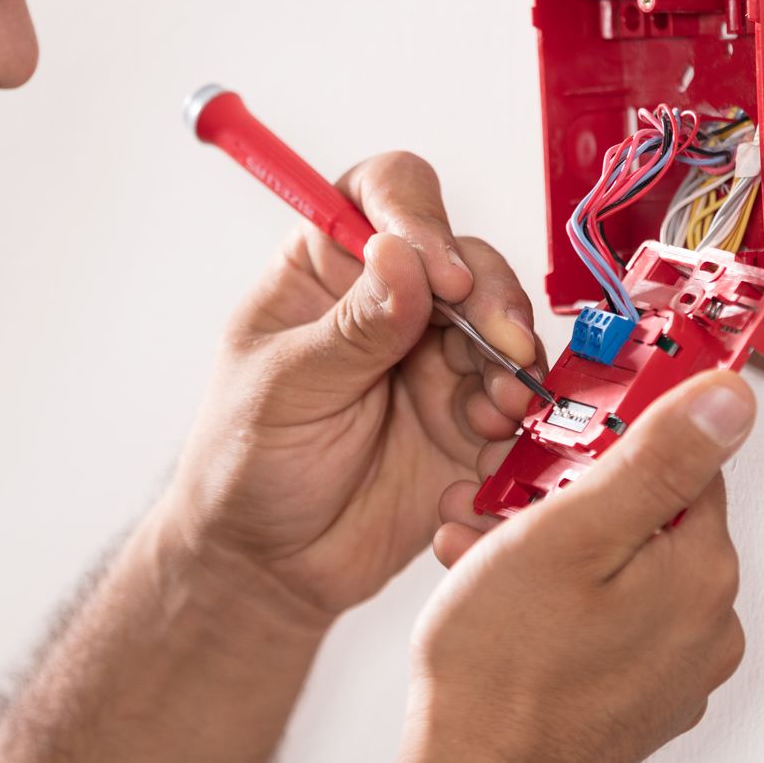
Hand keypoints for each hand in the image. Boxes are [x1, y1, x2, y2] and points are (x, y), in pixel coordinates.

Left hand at [160, 151, 548, 619]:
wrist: (269, 567)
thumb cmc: (245, 465)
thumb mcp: (284, 389)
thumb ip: (351, 329)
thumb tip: (402, 255)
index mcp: (327, 267)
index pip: (386, 195)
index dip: (421, 218)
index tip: (440, 274)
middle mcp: (391, 300)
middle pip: (466, 258)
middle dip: (491, 298)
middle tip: (499, 346)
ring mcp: (435, 358)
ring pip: (504, 326)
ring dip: (512, 361)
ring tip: (494, 411)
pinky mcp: (469, 418)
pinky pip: (518, 401)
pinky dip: (518, 420)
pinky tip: (489, 448)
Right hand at [395, 372, 754, 762]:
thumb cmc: (502, 675)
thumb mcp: (569, 533)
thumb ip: (657, 459)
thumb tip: (731, 400)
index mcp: (703, 573)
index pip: (682, 461)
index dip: (607, 441)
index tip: (555, 444)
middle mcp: (706, 626)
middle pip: (644, 517)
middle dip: (564, 500)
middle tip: (498, 506)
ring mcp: (673, 671)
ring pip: (616, 571)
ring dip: (547, 550)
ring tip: (477, 557)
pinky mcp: (635, 702)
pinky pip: (604, 624)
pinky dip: (554, 604)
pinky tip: (498, 607)